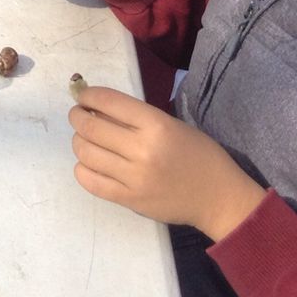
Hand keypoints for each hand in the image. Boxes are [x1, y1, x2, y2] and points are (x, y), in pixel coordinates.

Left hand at [69, 86, 266, 240]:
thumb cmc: (198, 155)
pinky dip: (82, 169)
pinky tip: (89, 163)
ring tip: (84, 139)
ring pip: (86, 153)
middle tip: (78, 116)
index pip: (108, 101)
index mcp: (156, 125)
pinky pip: (91, 182)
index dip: (88, 96)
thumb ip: (136, 116)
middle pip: (91, 127)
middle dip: (77, 117)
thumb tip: (97, 106)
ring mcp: (134, 178)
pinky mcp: (130, 200)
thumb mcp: (172, 124)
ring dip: (78, 141)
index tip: (82, 96)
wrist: (218, 198)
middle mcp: (142, 149)